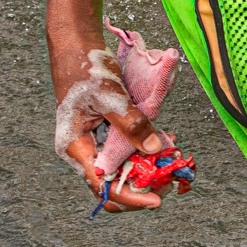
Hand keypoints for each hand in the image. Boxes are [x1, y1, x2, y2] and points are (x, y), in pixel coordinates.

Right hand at [52, 39, 173, 211]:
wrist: (77, 47)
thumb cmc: (86, 69)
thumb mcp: (111, 97)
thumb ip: (131, 124)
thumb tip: (154, 149)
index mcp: (75, 146)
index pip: (102, 185)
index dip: (130, 197)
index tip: (157, 199)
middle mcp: (82, 150)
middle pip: (113, 181)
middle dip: (142, 184)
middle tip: (170, 180)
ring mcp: (94, 142)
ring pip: (122, 166)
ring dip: (146, 167)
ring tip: (171, 161)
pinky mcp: (105, 132)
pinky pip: (126, 149)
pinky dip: (145, 149)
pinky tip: (164, 141)